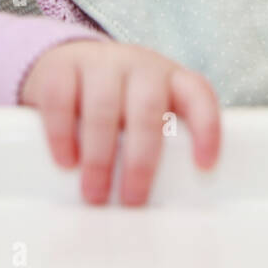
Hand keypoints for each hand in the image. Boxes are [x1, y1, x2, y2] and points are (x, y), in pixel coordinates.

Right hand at [19, 40, 220, 206]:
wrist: (66, 61)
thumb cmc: (116, 103)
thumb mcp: (144, 113)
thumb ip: (156, 143)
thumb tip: (158, 207)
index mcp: (170, 79)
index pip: (198, 95)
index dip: (206, 129)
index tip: (204, 167)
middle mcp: (139, 66)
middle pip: (147, 109)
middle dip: (141, 159)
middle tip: (132, 199)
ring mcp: (99, 63)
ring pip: (103, 106)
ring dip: (100, 156)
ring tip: (95, 192)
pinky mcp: (60, 67)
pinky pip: (61, 99)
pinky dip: (62, 134)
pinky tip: (66, 161)